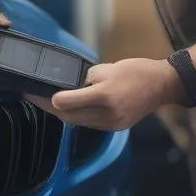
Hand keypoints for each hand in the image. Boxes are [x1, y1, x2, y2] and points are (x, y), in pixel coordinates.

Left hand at [26, 58, 184, 130]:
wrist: (163, 86)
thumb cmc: (136, 71)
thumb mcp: (107, 68)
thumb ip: (85, 78)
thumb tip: (70, 86)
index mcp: (104, 96)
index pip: (68, 102)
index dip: (49, 99)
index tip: (34, 92)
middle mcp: (107, 114)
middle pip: (69, 116)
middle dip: (48, 107)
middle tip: (33, 97)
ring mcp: (111, 124)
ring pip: (77, 122)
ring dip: (61, 113)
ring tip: (45, 102)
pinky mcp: (115, 127)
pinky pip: (88, 124)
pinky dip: (75, 116)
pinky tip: (66, 108)